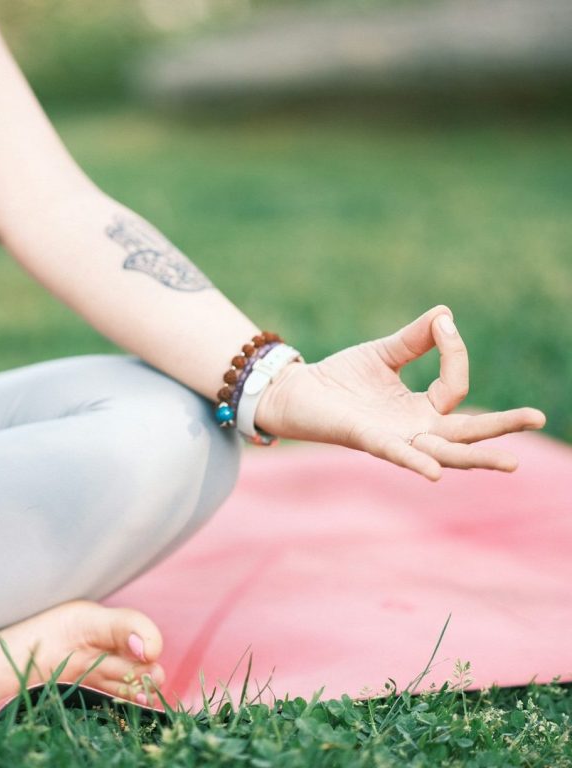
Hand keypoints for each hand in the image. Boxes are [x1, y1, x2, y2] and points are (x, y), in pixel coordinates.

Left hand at [255, 305, 545, 480]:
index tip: (444, 325)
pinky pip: (394, 453)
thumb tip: (446, 314)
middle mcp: (413, 430)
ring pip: (441, 452)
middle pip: (465, 434)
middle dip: (500, 427)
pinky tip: (432, 472)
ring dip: (474, 457)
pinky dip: (413, 461)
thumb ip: (415, 339)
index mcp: (420, 410)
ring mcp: (392, 438)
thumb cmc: (341, 378)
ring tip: (509, 462)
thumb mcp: (385, 353)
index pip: (456, 387)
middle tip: (538, 418)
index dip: (456, 353)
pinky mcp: (365, 439)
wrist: (299, 391)